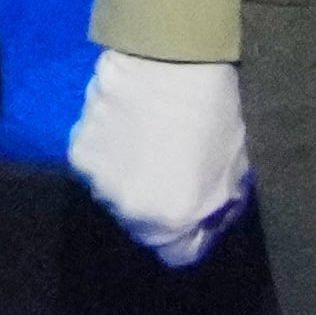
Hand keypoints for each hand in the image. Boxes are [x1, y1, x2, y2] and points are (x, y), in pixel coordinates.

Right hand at [68, 50, 252, 266]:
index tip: (206, 209)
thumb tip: (210, 215)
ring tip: (156, 143)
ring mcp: (98, 184)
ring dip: (136, 180)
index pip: (180, 255)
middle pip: (147, 226)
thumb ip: (220, 202)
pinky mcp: (77, 154)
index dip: (197, 233)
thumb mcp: (237, 163)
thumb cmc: (217, 108)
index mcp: (171, 218)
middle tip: (181, 167)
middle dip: (165, 204)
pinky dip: (114, 155)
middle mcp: (128, 211)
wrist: (170, 58)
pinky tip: (132, 128)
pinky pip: (99, 168)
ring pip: (119, 197)